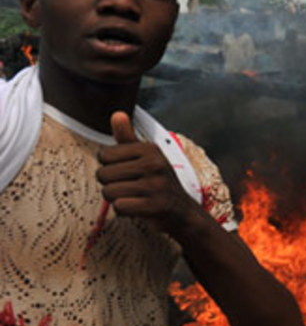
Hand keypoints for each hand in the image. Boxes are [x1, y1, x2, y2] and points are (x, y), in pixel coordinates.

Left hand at [96, 111, 200, 236]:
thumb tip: (117, 114)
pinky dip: (124, 211)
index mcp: (149, 149)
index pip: (104, 155)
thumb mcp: (146, 157)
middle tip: (130, 187)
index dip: (109, 166)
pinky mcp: (155, 205)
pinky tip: (137, 208)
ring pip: (109, 192)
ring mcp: (156, 185)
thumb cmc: (158, 182)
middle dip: (110, 185)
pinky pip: (119, 207)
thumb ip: (127, 137)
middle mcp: (154, 164)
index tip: (127, 172)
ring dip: (116, 199)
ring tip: (133, 197)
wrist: (183, 211)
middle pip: (103, 175)